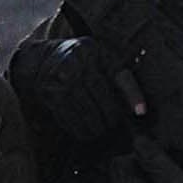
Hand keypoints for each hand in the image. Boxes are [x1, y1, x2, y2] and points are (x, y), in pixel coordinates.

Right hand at [10, 35, 145, 148]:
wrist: (41, 60)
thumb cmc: (82, 61)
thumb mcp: (102, 59)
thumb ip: (122, 79)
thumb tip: (140, 110)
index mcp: (91, 51)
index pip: (118, 76)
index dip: (132, 95)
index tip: (141, 112)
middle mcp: (75, 64)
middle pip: (102, 99)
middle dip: (111, 117)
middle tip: (114, 124)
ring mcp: (60, 80)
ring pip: (87, 113)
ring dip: (96, 127)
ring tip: (100, 130)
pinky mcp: (50, 95)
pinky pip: (70, 119)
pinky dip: (80, 129)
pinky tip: (85, 132)